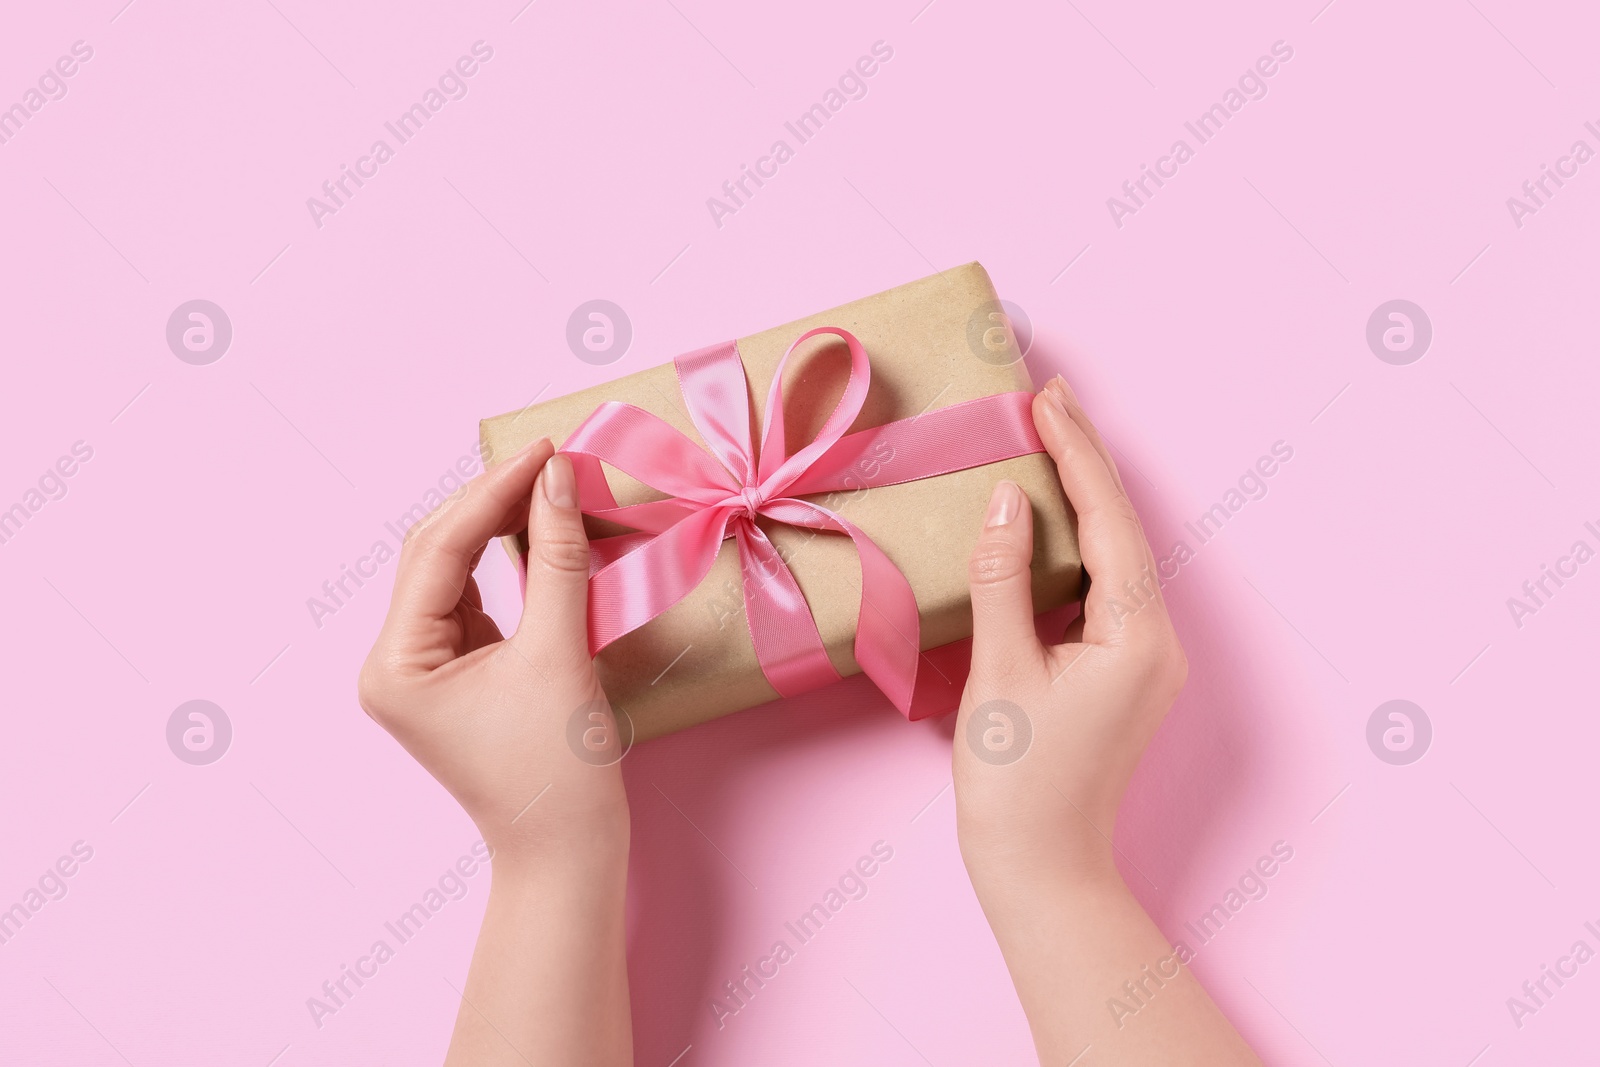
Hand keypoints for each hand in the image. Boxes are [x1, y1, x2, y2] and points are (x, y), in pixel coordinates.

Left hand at [360, 440, 634, 1064]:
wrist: (567, 850)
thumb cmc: (558, 770)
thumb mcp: (558, 652)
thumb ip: (556, 557)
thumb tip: (557, 480)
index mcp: (396, 664)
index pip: (439, 552)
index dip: (492, 494)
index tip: (544, 451)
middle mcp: (393, 663)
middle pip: (437, 555)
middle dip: (493, 504)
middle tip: (551, 459)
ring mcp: (421, 670)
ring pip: (455, 571)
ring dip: (500, 528)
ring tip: (550, 486)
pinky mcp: (454, 674)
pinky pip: (476, 599)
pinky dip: (508, 564)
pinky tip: (542, 533)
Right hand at [952, 378, 1257, 1064]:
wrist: (1041, 870)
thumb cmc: (1016, 783)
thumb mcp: (999, 673)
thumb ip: (1003, 578)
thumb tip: (1011, 499)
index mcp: (1137, 637)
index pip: (1110, 522)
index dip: (1076, 456)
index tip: (1046, 400)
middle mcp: (1158, 642)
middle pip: (1124, 531)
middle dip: (1086, 463)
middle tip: (1051, 399)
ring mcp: (1146, 660)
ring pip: (1118, 557)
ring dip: (1084, 498)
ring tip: (1050, 438)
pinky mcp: (1124, 674)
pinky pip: (1107, 588)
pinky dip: (1080, 542)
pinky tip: (1052, 517)